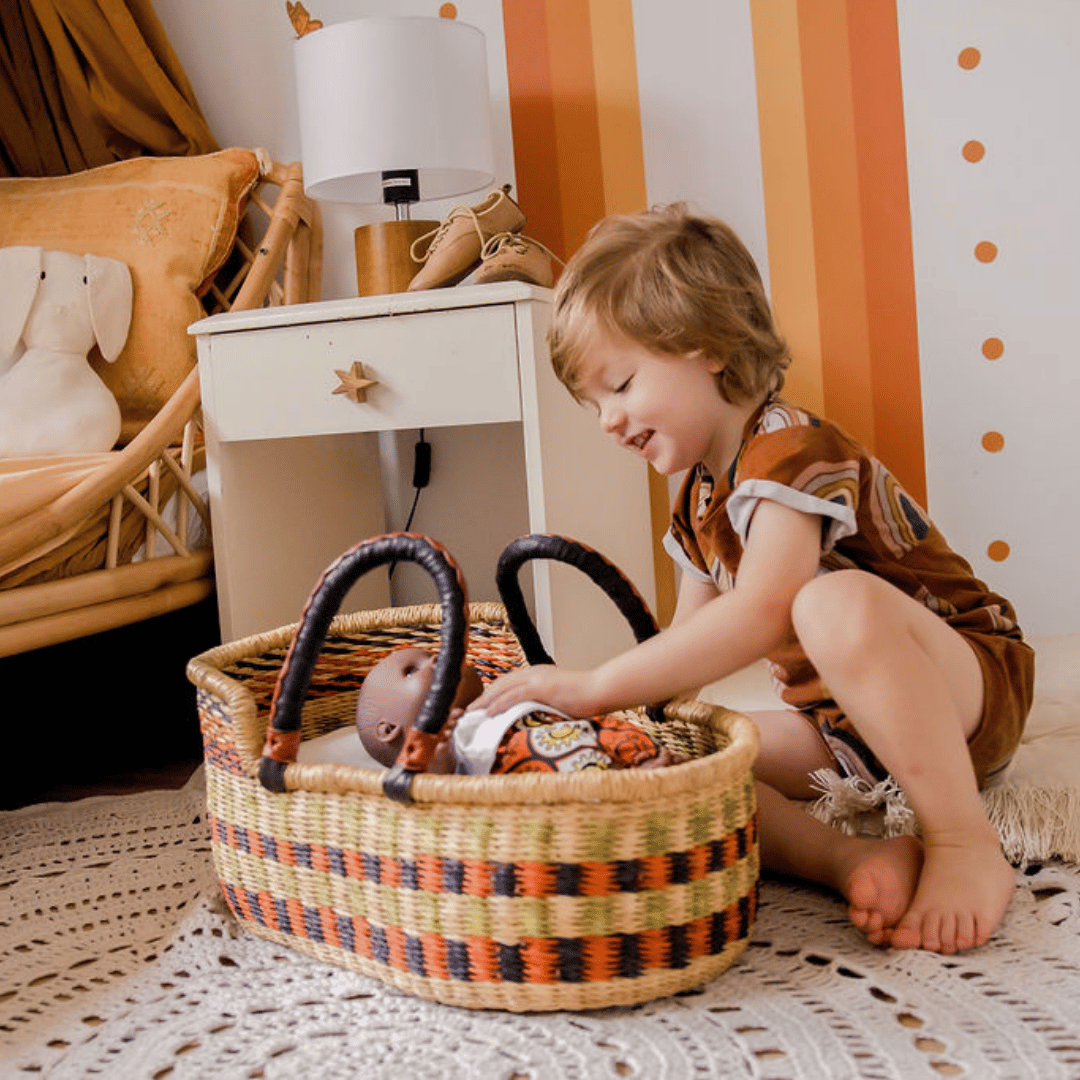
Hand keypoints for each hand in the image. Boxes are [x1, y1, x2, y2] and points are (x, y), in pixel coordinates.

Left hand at [472, 664, 605, 718]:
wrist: (601, 690)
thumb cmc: (586, 698)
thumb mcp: (559, 700)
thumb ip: (544, 705)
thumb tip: (532, 719)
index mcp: (537, 675)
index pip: (507, 683)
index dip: (492, 694)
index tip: (480, 706)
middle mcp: (534, 673)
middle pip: (501, 683)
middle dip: (483, 696)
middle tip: (469, 710)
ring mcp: (537, 678)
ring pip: (503, 687)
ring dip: (486, 700)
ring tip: (472, 712)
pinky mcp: (542, 686)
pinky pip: (515, 694)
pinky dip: (500, 703)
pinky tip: (490, 712)